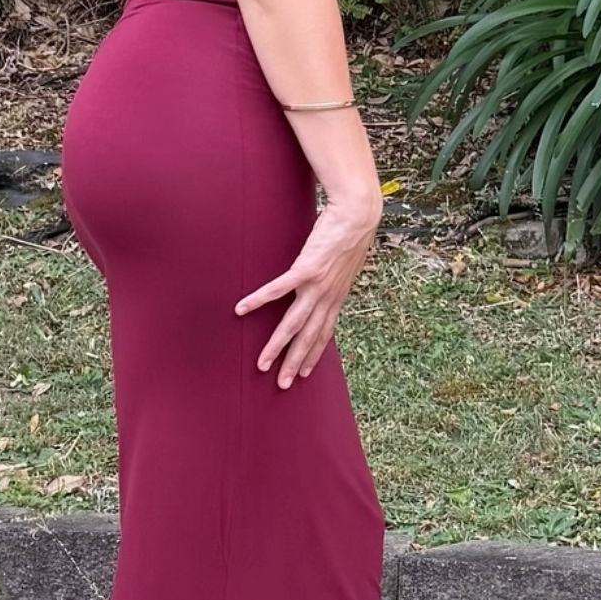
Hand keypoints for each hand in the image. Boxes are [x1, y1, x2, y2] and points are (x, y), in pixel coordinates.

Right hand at [234, 194, 381, 387]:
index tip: (305, 372)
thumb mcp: (346, 262)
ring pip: (293, 324)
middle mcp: (328, 296)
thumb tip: (328, 278)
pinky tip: (242, 309)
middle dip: (295, 363)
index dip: (314, 354)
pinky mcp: (306, 269)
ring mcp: (317, 285)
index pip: (325, 333)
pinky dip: (258, 300)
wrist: (359, 215)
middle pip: (308, 337)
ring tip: (262, 364)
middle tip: (283, 384)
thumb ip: (335, 275)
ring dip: (277, 346)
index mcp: (337, 295)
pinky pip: (277, 290)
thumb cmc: (352, 232)